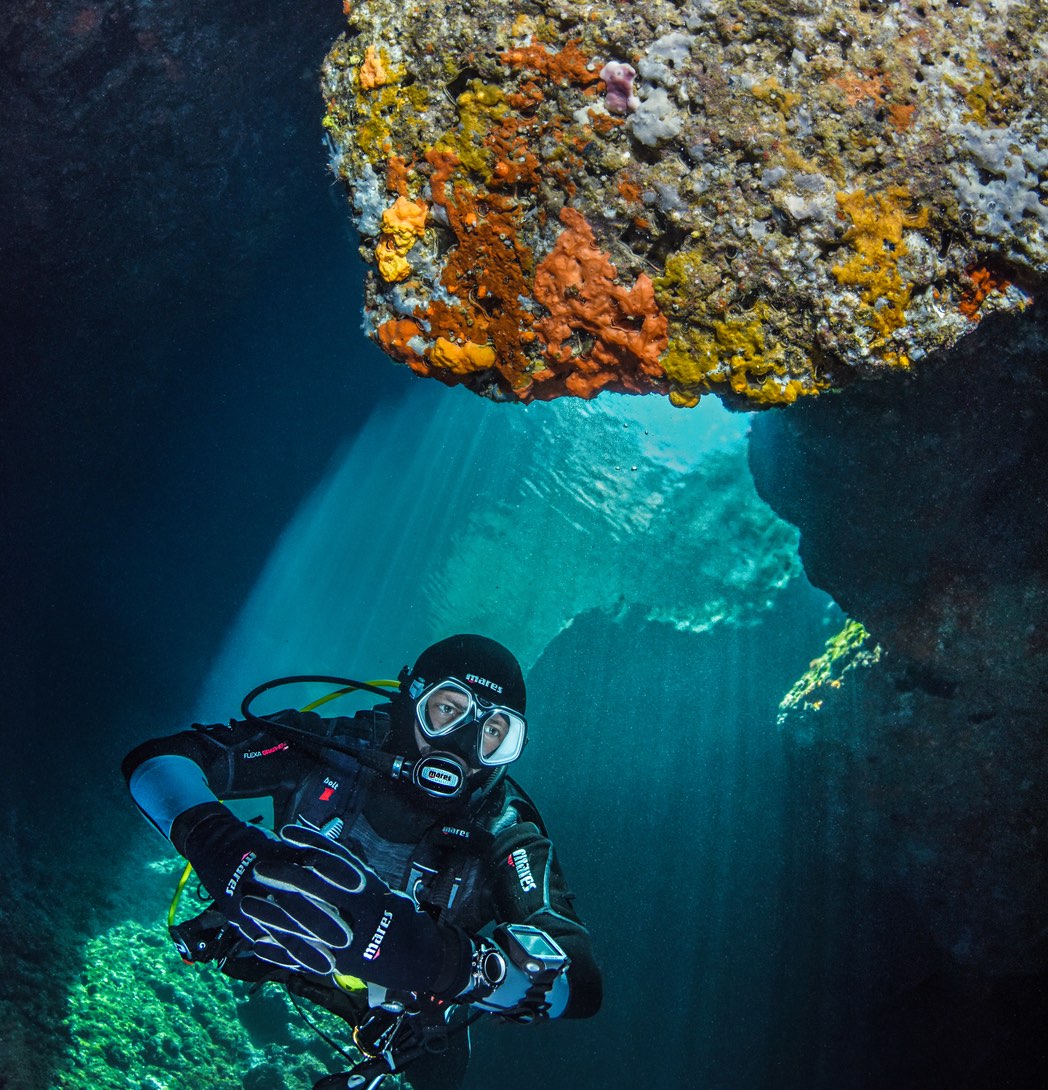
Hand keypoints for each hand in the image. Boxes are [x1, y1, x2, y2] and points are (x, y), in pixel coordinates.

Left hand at [237, 824, 470, 993]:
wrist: (422, 959)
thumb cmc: (400, 918)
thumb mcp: (380, 890)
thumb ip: (352, 874)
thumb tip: (320, 851)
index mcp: (370, 889)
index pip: (336, 860)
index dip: (309, 844)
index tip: (286, 832)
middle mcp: (358, 912)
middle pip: (315, 889)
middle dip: (285, 876)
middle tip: (260, 867)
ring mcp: (347, 939)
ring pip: (303, 924)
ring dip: (272, 914)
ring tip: (248, 904)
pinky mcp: (339, 964)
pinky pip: (304, 956)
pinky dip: (279, 951)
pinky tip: (257, 943)